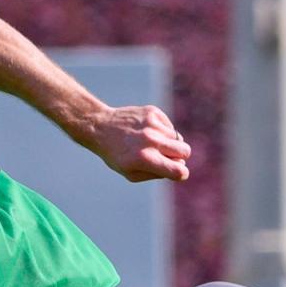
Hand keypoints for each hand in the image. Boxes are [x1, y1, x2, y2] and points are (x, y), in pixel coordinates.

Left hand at [74, 104, 190, 182]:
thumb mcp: (131, 174)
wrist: (100, 127)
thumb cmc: (116, 155)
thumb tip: (179, 167)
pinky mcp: (153, 112)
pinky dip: (163, 131)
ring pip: (178, 138)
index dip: (181, 174)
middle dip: (180, 157)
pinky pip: (169, 126)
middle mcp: (151, 140)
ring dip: (169, 143)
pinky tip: (147, 132)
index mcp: (145, 159)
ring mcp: (153, 124)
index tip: (177, 173)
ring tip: (151, 143)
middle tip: (166, 157)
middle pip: (185, 151)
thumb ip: (156, 174)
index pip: (178, 170)